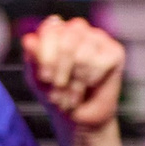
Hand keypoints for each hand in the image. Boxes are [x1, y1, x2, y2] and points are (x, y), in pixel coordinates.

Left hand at [19, 15, 125, 133]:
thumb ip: (33, 58)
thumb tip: (28, 39)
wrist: (78, 116)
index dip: (46, 55)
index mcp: (55, 30)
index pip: (50, 29)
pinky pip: (100, 63)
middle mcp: (77, 29)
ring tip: (71, 92)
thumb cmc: (55, 92)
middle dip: (60, 71)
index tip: (44, 77)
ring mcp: (98, 38)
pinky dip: (90, 80)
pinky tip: (89, 85)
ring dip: (75, 81)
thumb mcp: (37, 78)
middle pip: (67, 41)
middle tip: (58, 87)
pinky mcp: (115, 51)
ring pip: (83, 55)